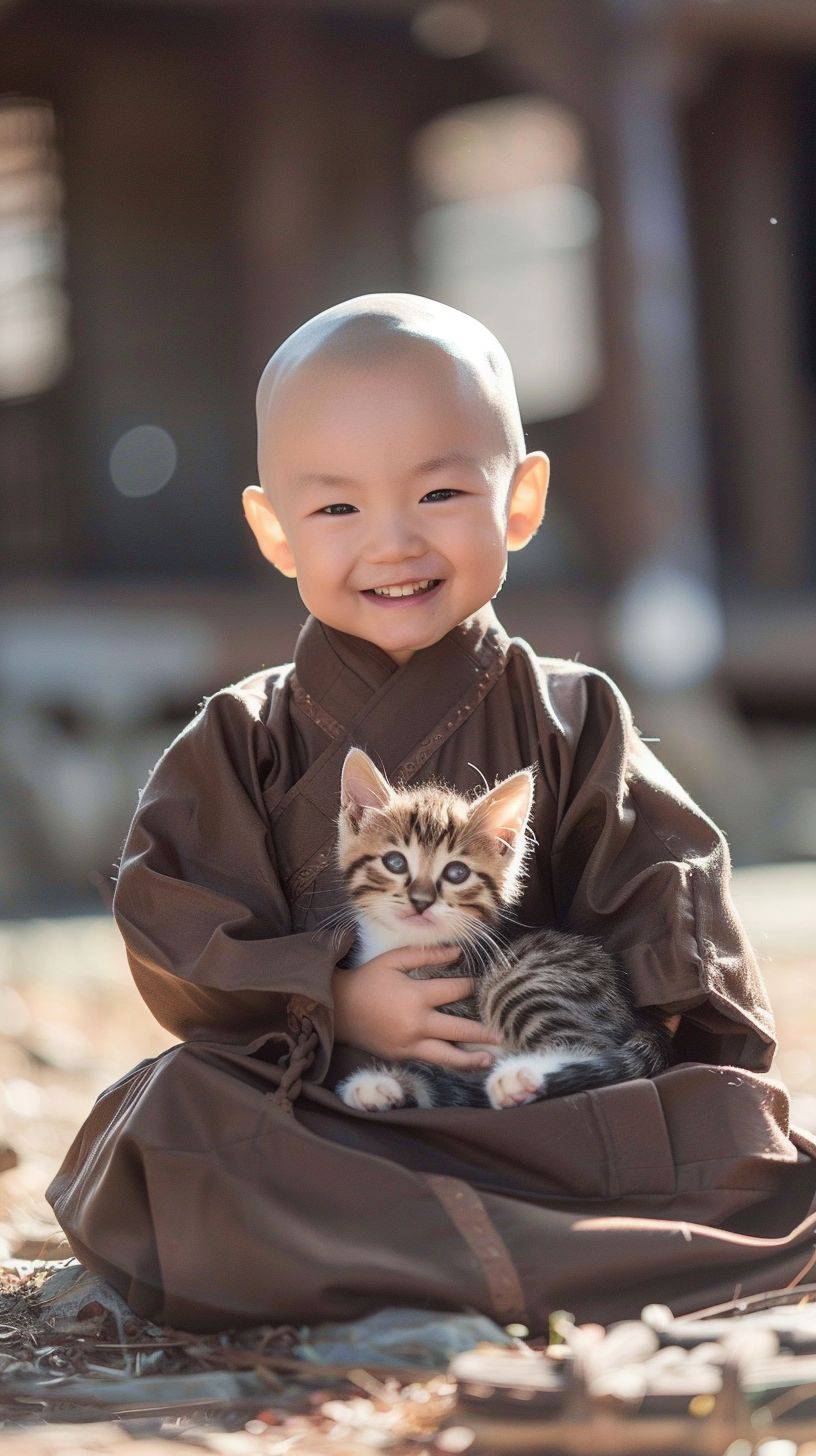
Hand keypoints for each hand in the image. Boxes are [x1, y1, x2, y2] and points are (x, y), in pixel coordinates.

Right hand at [333, 944, 503, 1070]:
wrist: (337, 1009)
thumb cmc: (367, 980)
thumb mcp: (393, 960)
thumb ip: (426, 954)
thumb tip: (457, 953)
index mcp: (416, 996)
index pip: (455, 992)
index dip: (471, 987)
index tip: (482, 985)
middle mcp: (416, 1024)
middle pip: (459, 1030)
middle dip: (483, 1032)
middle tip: (503, 1033)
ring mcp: (409, 1045)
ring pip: (448, 1056)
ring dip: (471, 1059)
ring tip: (490, 1059)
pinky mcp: (402, 1057)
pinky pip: (430, 1061)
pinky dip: (448, 1062)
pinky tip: (462, 1063)